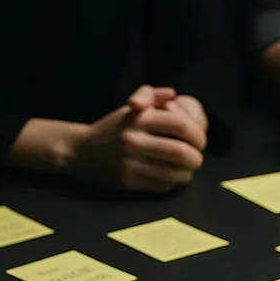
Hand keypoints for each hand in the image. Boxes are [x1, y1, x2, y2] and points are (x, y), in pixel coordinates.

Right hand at [69, 87, 204, 192]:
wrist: (80, 151)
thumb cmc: (111, 128)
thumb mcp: (129, 108)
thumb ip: (152, 96)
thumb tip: (173, 95)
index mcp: (139, 118)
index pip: (181, 125)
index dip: (198, 135)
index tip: (200, 141)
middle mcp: (134, 140)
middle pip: (182, 152)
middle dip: (197, 158)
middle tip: (197, 158)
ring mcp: (130, 163)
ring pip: (174, 173)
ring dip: (187, 174)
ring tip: (187, 170)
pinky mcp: (127, 182)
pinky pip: (161, 185)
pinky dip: (172, 183)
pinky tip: (170, 177)